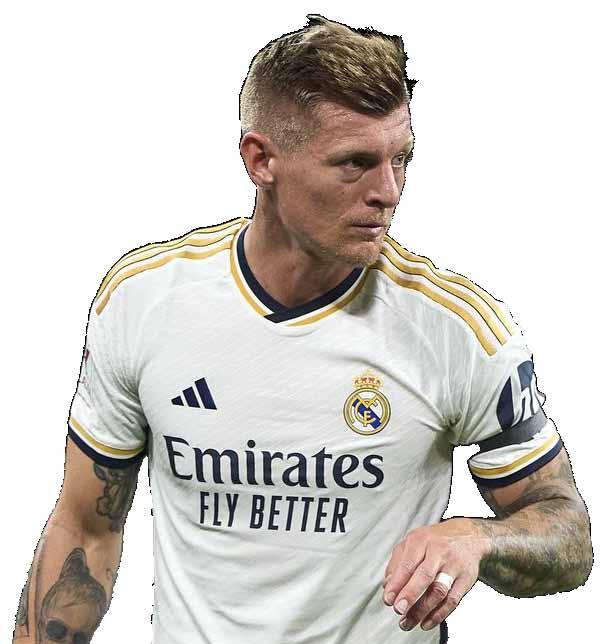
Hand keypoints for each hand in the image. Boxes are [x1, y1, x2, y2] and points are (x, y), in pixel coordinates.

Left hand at [382, 517, 489, 631]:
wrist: (468, 535)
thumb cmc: (436, 540)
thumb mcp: (413, 541)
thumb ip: (397, 562)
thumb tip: (388, 585)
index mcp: (421, 540)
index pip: (407, 564)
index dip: (397, 583)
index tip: (388, 599)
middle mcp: (438, 551)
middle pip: (424, 576)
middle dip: (410, 595)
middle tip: (399, 609)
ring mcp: (454, 565)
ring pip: (439, 590)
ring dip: (422, 610)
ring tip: (409, 621)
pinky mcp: (466, 579)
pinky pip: (452, 600)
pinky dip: (438, 615)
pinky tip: (426, 622)